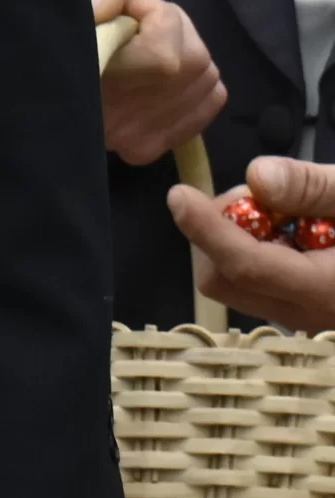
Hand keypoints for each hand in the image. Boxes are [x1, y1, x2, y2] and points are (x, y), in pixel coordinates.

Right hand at [82, 0, 224, 163]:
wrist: (73, 19)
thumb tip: (105, 8)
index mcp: (78, 75)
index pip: (162, 61)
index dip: (159, 20)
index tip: (128, 6)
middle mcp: (99, 122)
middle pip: (187, 69)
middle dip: (176, 31)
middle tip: (138, 25)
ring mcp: (124, 139)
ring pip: (203, 81)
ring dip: (188, 49)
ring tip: (148, 43)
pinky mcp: (145, 147)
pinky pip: (210, 102)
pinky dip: (201, 76)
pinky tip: (165, 70)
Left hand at [171, 158, 334, 328]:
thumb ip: (314, 188)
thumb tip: (257, 178)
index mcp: (325, 289)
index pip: (244, 264)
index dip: (206, 229)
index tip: (178, 195)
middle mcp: (307, 315)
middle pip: (225, 279)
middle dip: (223, 231)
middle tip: (264, 194)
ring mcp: (304, 319)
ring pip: (237, 283)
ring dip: (241, 240)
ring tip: (290, 209)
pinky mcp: (304, 312)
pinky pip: (259, 284)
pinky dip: (260, 251)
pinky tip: (298, 228)